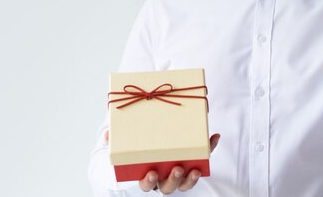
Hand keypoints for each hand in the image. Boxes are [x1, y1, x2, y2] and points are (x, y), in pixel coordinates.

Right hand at [104, 131, 220, 193]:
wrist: (150, 143)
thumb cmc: (136, 148)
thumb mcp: (124, 144)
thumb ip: (115, 140)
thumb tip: (108, 135)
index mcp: (146, 175)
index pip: (147, 184)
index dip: (148, 181)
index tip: (151, 173)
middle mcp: (163, 178)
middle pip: (169, 187)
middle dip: (173, 180)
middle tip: (176, 169)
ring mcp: (178, 174)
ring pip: (185, 183)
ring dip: (191, 177)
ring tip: (195, 168)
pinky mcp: (192, 162)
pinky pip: (202, 159)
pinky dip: (209, 149)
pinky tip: (214, 137)